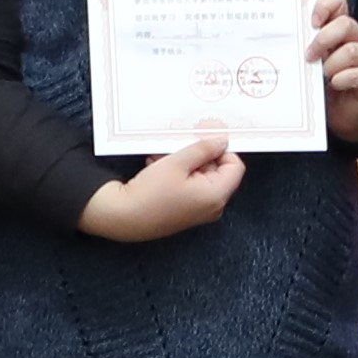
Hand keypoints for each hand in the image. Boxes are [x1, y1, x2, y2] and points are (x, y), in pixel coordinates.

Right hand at [82, 130, 248, 243]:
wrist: (123, 217)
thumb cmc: (150, 194)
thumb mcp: (178, 162)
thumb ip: (204, 149)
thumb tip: (222, 141)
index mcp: (217, 196)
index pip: (235, 166)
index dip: (221, 150)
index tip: (203, 140)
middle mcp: (213, 207)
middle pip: (217, 171)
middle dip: (198, 156)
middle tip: (176, 149)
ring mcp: (199, 212)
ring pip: (201, 177)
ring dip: (184, 163)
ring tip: (161, 159)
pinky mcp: (186, 213)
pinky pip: (190, 187)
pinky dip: (178, 175)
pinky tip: (158, 169)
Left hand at [309, 0, 357, 139]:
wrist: (343, 113)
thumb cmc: (323, 83)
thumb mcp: (311, 61)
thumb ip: (302, 46)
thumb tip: (278, 38)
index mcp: (338, 29)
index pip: (338, 2)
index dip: (325, 6)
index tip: (310, 22)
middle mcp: (354, 40)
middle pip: (346, 24)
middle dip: (324, 39)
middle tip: (309, 56)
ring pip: (353, 50)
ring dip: (332, 63)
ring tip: (322, 74)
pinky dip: (344, 79)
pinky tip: (335, 84)